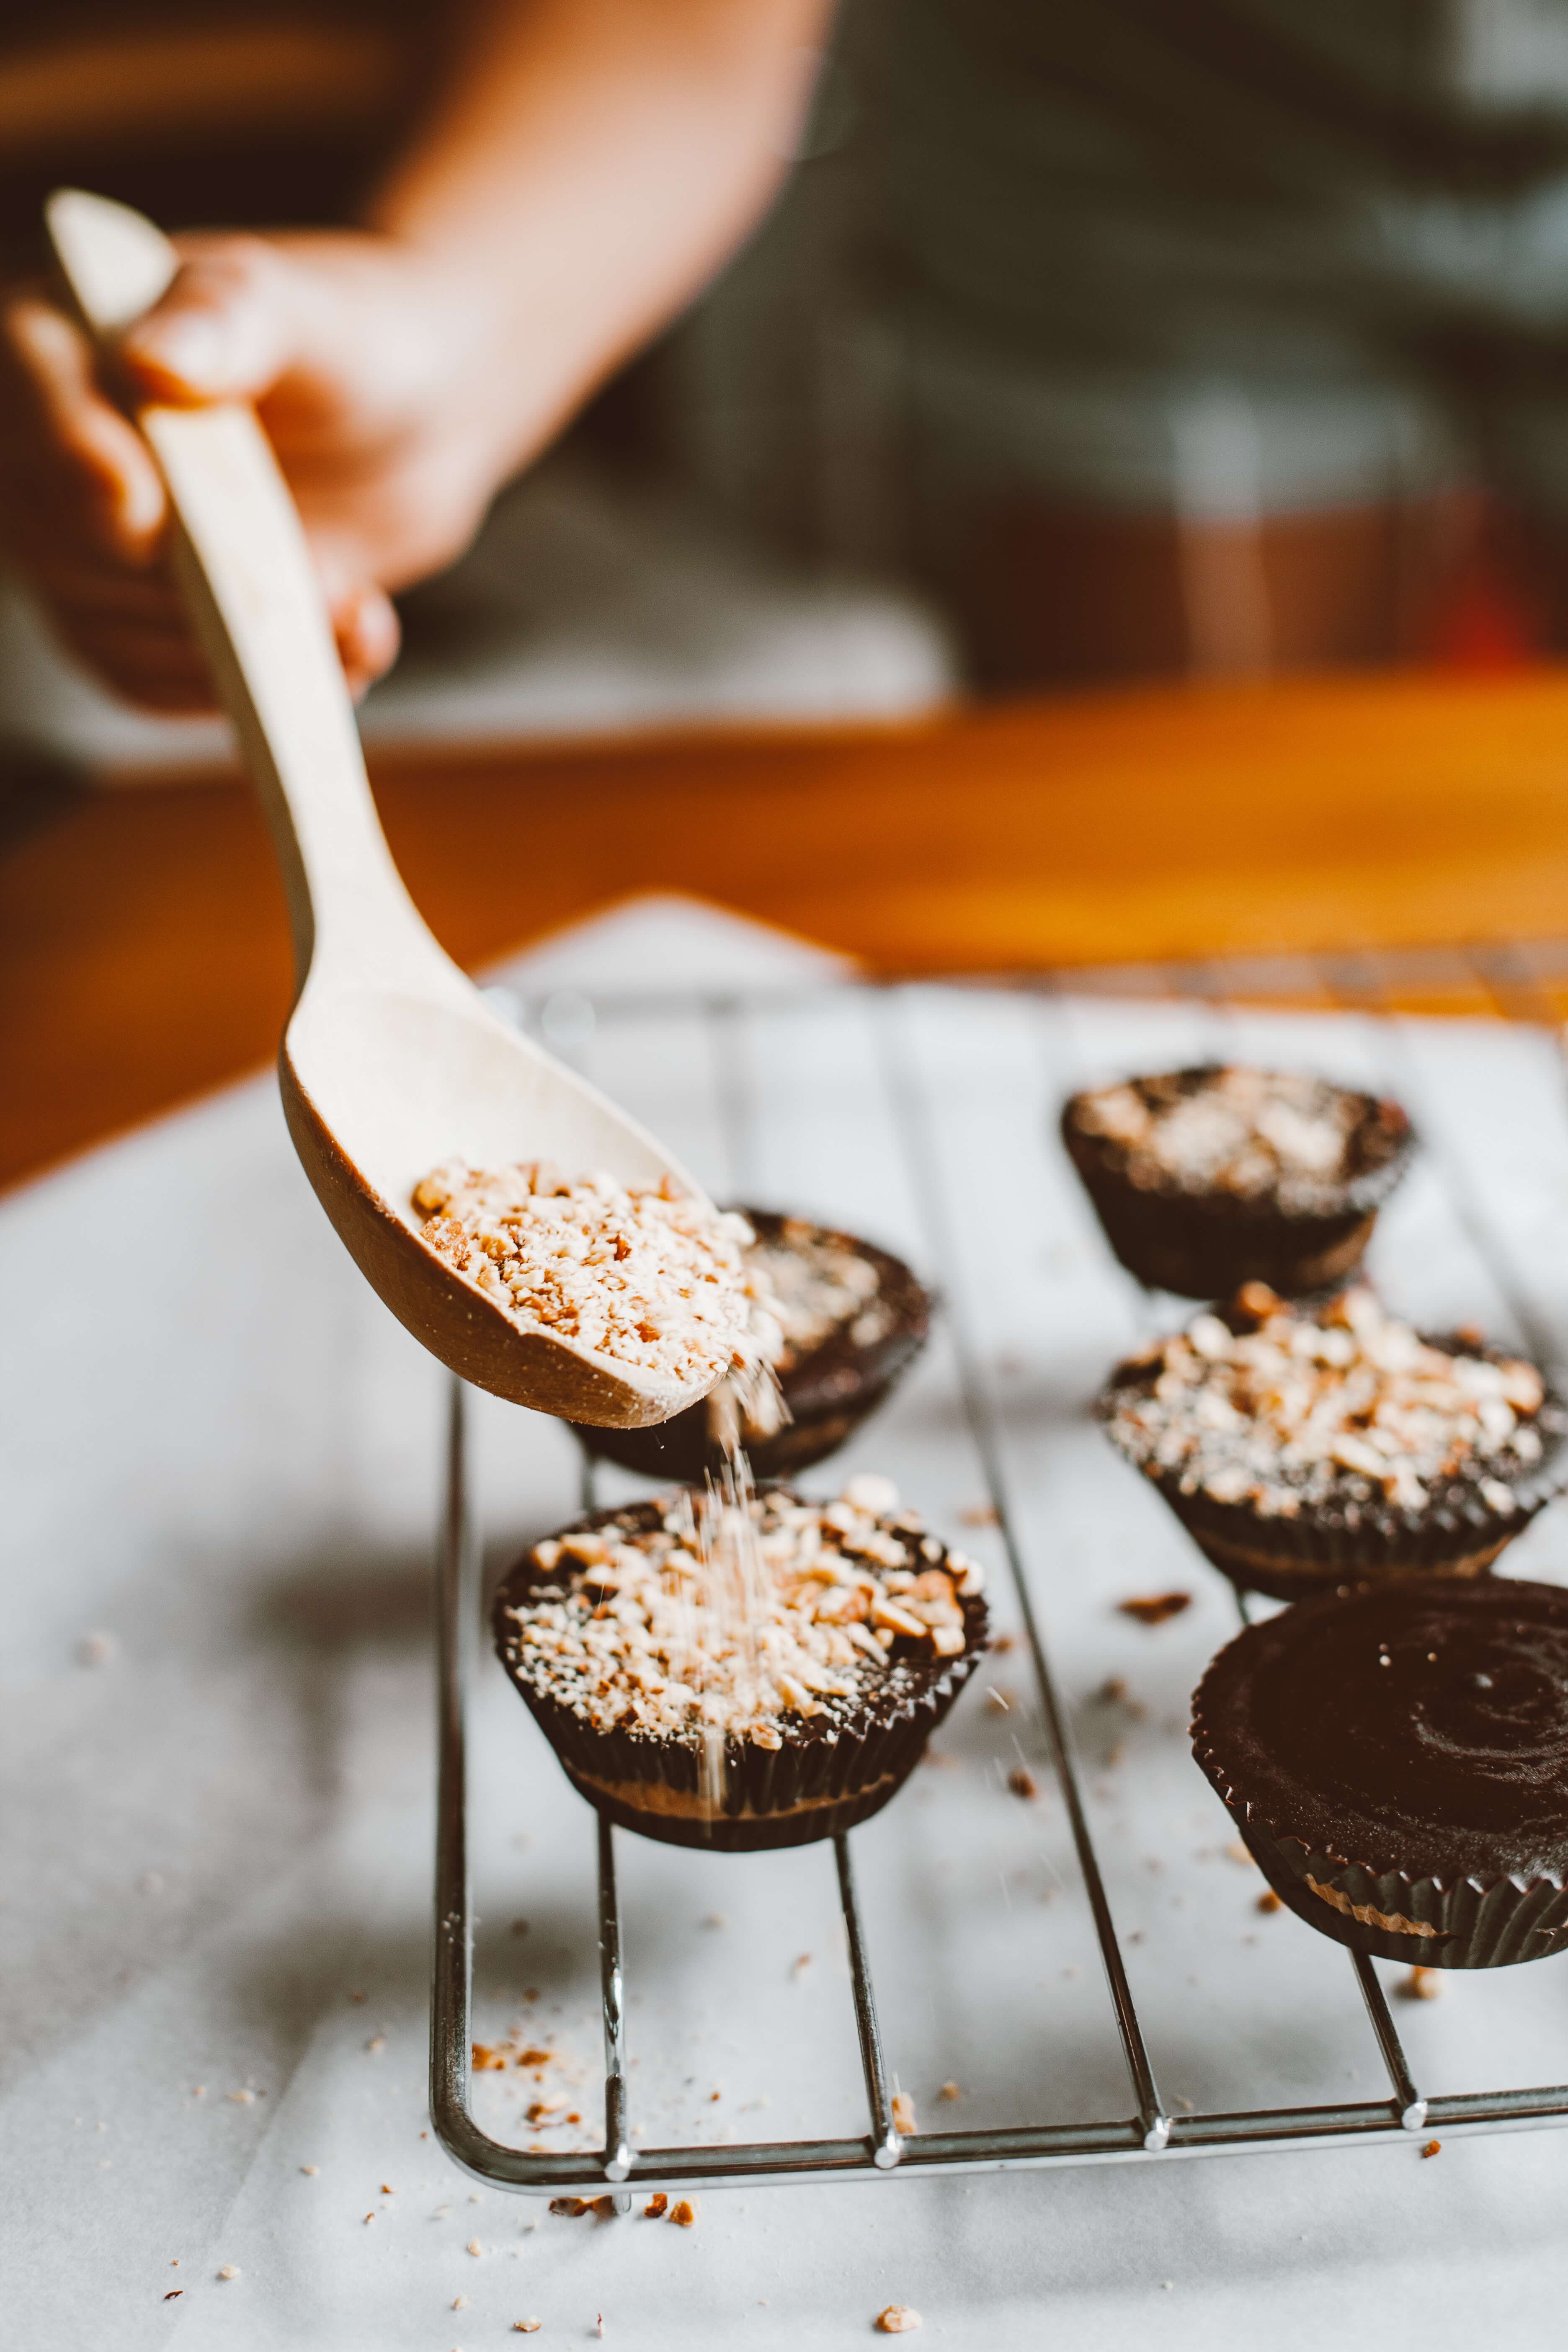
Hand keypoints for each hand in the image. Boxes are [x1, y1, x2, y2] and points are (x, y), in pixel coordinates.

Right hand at [0, 231, 507, 711]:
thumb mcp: (298, 311)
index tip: (143, 514)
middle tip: (321, 581)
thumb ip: (228, 325)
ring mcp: (102, 548)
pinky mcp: (160, 617)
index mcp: (64, 344)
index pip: (29, 403)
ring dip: (238, 651)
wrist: (415, 414)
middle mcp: (57, 454)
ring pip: (116, 636)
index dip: (73, 462)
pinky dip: (258, 688)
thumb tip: (154, 359)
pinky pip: (167, 684)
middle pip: (69, 549)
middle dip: (194, 585)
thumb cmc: (349, 336)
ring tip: (355, 612)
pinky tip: (350, 650)